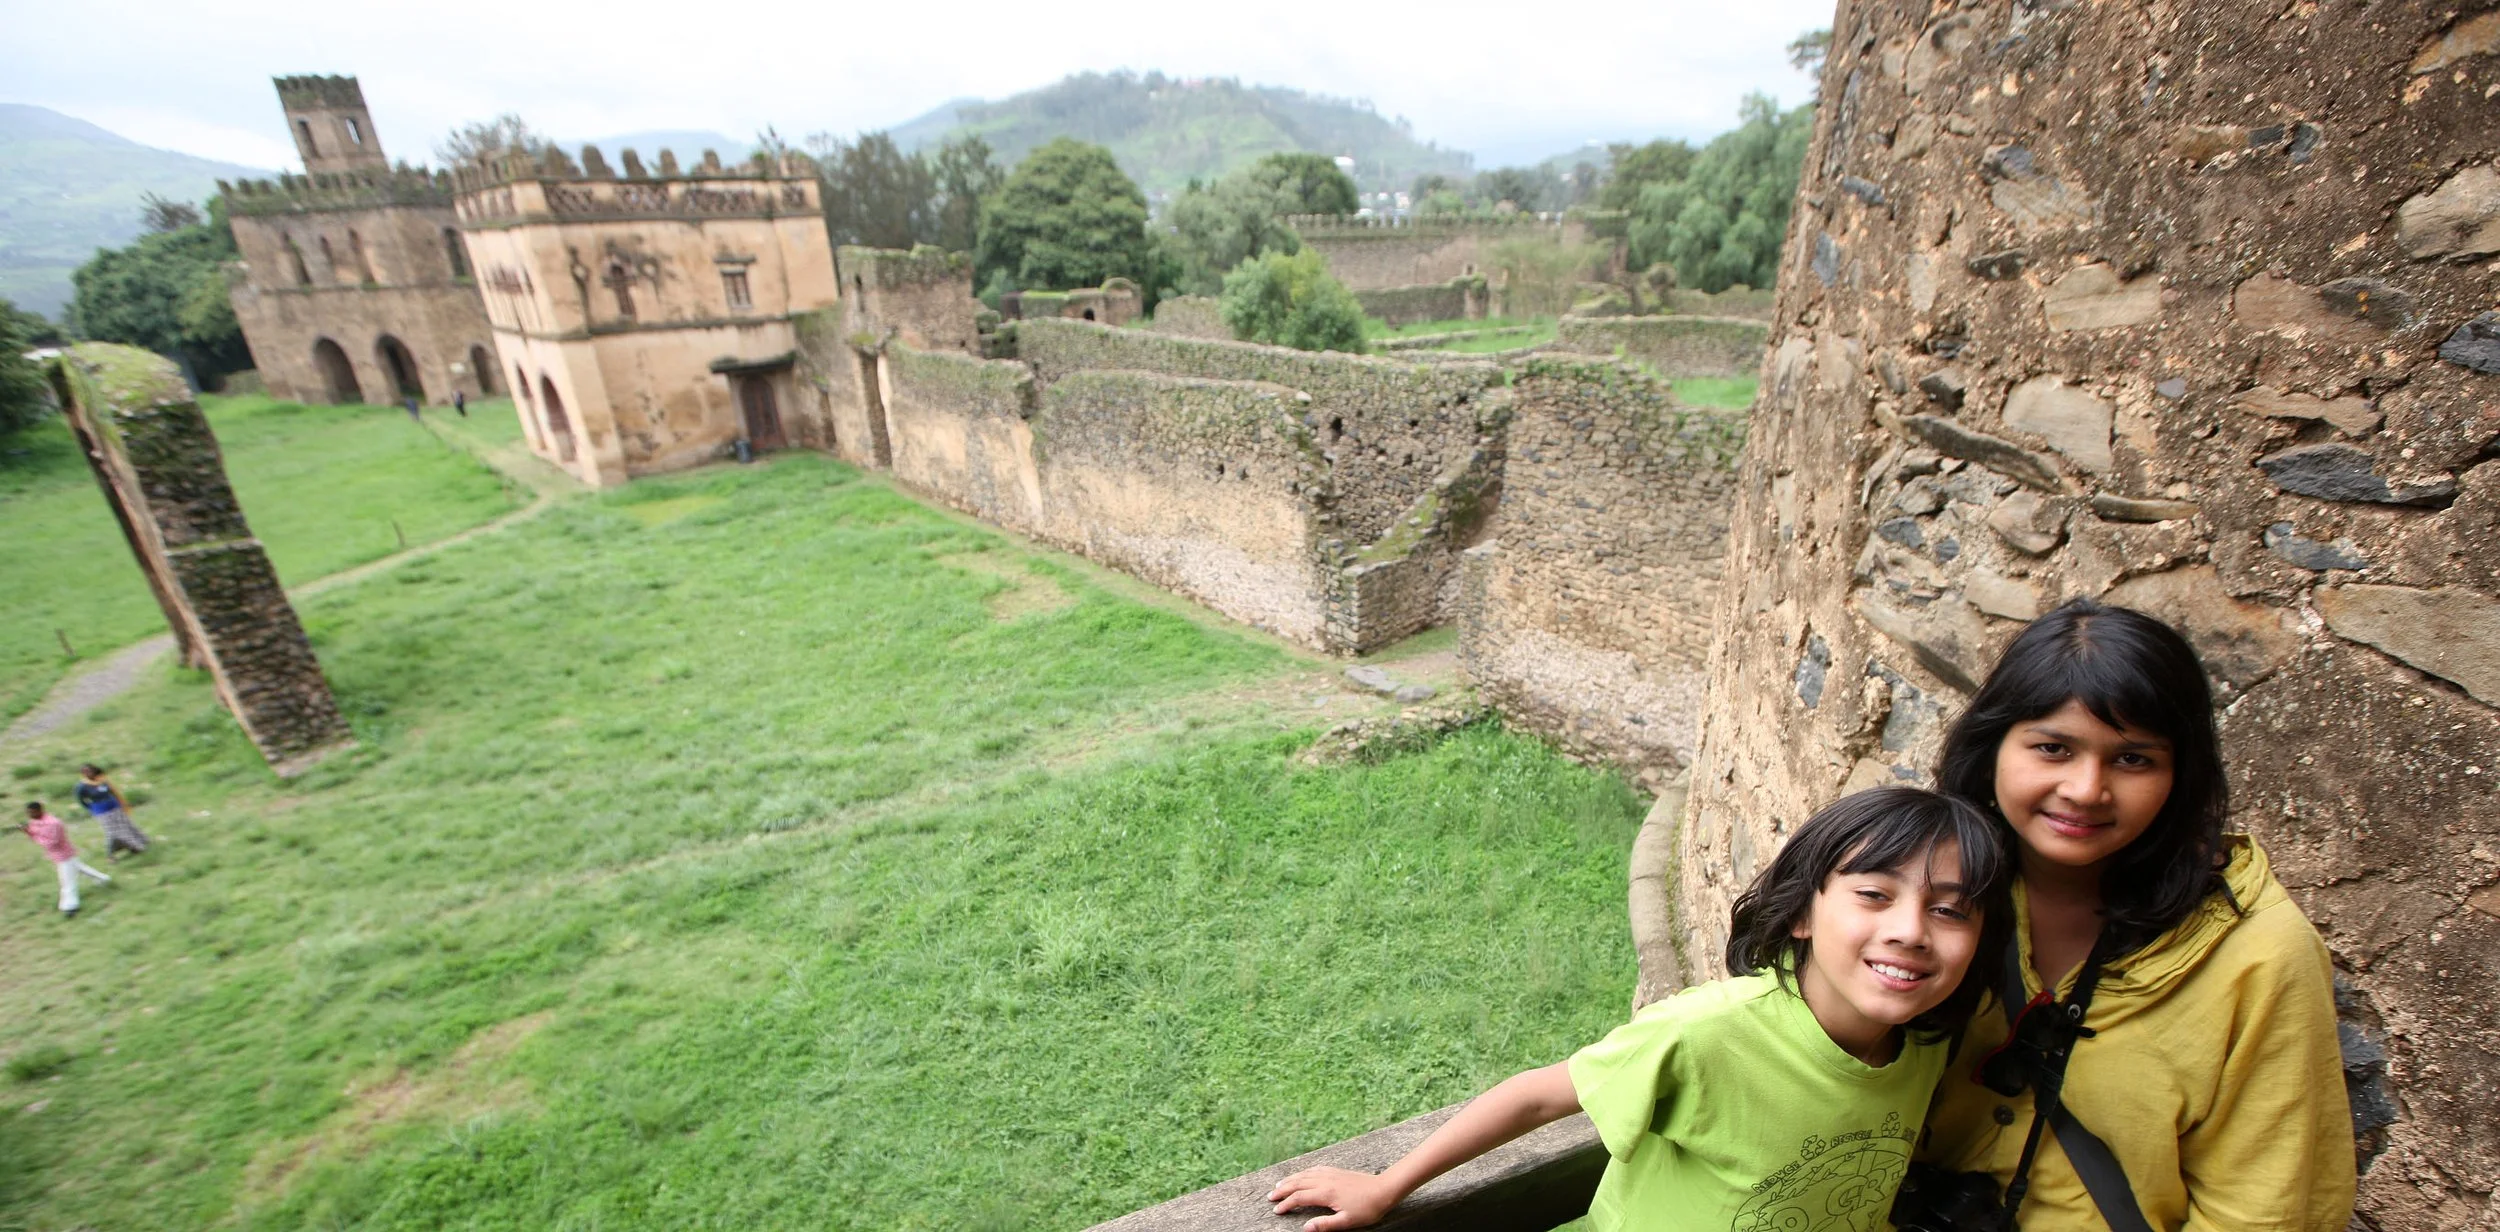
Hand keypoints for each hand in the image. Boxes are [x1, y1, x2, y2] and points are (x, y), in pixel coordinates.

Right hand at [1265, 1166, 1404, 1231]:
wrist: (1384, 1189)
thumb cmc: (1367, 1208)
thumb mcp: (1347, 1221)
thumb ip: (1325, 1225)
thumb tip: (1305, 1228)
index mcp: (1326, 1193)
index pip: (1299, 1198)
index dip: (1286, 1204)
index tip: (1276, 1210)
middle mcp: (1325, 1180)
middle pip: (1298, 1183)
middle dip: (1282, 1189)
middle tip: (1270, 1196)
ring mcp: (1331, 1174)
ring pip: (1305, 1174)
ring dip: (1291, 1179)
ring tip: (1280, 1184)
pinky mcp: (1337, 1171)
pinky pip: (1315, 1169)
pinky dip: (1305, 1172)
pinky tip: (1303, 1174)